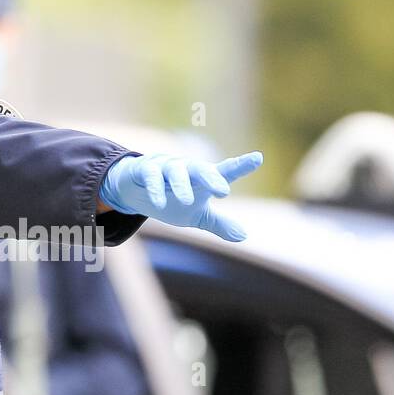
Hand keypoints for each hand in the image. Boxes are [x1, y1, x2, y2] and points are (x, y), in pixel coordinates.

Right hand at [99, 151, 262, 240]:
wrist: (135, 190)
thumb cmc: (172, 200)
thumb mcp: (197, 215)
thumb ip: (219, 224)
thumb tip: (244, 236)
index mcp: (203, 179)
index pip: (225, 171)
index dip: (241, 165)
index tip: (258, 158)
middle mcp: (187, 169)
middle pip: (201, 168)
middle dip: (211, 177)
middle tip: (222, 191)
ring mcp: (165, 167)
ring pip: (176, 170)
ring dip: (182, 184)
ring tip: (187, 200)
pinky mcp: (144, 169)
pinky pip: (151, 175)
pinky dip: (155, 188)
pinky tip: (159, 203)